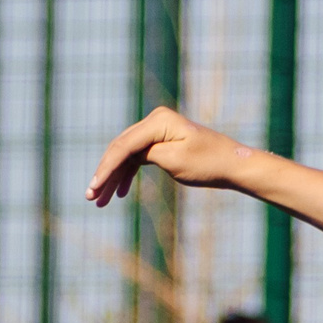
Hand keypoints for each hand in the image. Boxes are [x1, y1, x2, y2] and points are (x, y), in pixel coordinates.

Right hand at [88, 107, 251, 208]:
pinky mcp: (161, 141)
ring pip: (126, 155)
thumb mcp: (174, 161)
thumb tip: (123, 154)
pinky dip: (128, 174)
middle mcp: (155, 120)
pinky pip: (138, 157)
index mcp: (158, 121)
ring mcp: (158, 130)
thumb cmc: (208, 164)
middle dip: (105, 174)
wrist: (232, 165)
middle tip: (91, 198)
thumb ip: (145, 154)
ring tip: (101, 202)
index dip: (105, 168)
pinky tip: (120, 193)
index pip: (123, 146)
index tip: (93, 189)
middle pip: (120, 149)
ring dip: (113, 177)